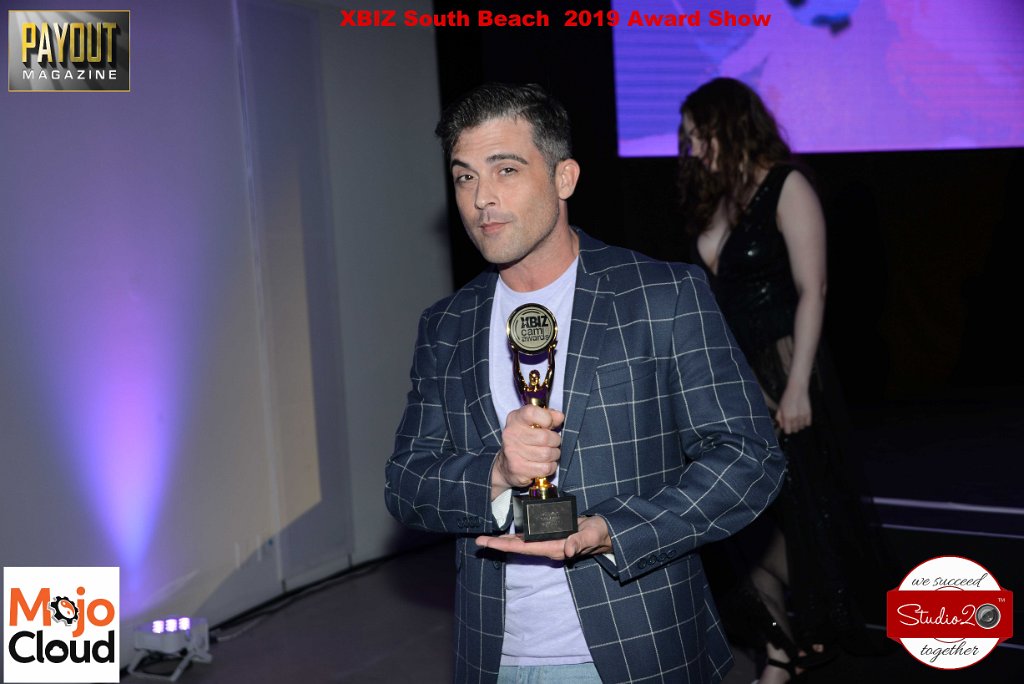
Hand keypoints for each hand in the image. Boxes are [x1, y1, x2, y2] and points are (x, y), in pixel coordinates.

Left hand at [475, 515, 611, 560]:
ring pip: (522, 543)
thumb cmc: (600, 533)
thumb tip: (568, 549)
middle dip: (498, 544)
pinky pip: (530, 538)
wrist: (607, 533)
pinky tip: (511, 533)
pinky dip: (518, 536)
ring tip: (488, 538)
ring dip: (505, 541)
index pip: (523, 548)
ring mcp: (550, 542)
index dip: (504, 545)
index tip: (487, 543)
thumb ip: (580, 540)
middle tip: (478, 541)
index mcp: (554, 548)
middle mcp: (549, 547)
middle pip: (518, 547)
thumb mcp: (591, 534)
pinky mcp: (552, 536)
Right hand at [492, 405, 564, 496]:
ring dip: (553, 455)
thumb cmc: (525, 440)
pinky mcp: (517, 469)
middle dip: (555, 441)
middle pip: (545, 437)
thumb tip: (559, 417)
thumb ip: (548, 415)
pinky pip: (545, 468)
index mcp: (515, 419)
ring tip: (548, 453)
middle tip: (552, 443)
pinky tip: (544, 464)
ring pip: (547, 454)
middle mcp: (511, 434)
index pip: (532, 412)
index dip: (547, 418)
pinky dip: (550, 467)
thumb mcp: (534, 423)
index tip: (549, 424)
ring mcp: (512, 452)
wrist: (506, 465)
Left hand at [775, 385, 810, 434]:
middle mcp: (795, 418)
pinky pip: (808, 423)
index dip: (786, 430)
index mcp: (787, 417)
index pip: (788, 431)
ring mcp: (803, 416)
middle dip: (792, 427)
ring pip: (801, 427)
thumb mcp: (780, 407)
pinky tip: (802, 417)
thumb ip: (779, 418)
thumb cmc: (787, 397)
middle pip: (795, 430)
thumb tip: (781, 425)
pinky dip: (805, 422)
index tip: (786, 427)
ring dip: (799, 425)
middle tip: (791, 421)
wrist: (797, 389)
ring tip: (796, 418)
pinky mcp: (809, 413)